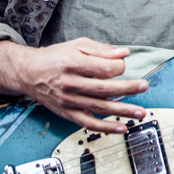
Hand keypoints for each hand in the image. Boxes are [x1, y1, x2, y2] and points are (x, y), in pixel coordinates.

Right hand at [0, 38, 148, 132]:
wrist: (29, 73)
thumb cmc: (55, 57)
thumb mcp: (77, 46)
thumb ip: (101, 49)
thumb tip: (123, 53)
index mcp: (73, 64)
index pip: (104, 69)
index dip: (119, 66)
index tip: (122, 64)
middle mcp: (70, 84)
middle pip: (105, 89)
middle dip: (128, 88)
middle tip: (144, 86)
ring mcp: (69, 101)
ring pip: (99, 108)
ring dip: (122, 111)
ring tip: (140, 112)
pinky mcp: (67, 113)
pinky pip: (88, 123)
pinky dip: (105, 127)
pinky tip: (121, 128)